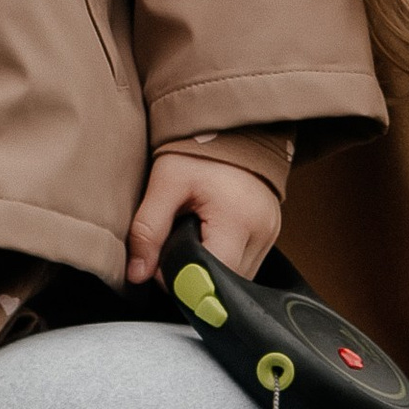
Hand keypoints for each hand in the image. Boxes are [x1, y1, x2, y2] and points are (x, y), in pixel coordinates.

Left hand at [124, 150, 282, 289]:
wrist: (231, 125)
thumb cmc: (199, 149)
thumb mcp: (165, 183)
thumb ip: (148, 229)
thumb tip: (137, 273)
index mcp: (238, 220)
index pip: (212, 278)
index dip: (182, 281)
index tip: (161, 264)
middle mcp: (261, 232)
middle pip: (227, 283)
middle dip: (195, 278)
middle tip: (170, 252)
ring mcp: (271, 233)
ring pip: (238, 278)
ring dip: (211, 271)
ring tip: (189, 242)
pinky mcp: (271, 232)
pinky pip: (247, 263)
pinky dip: (224, 261)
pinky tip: (207, 240)